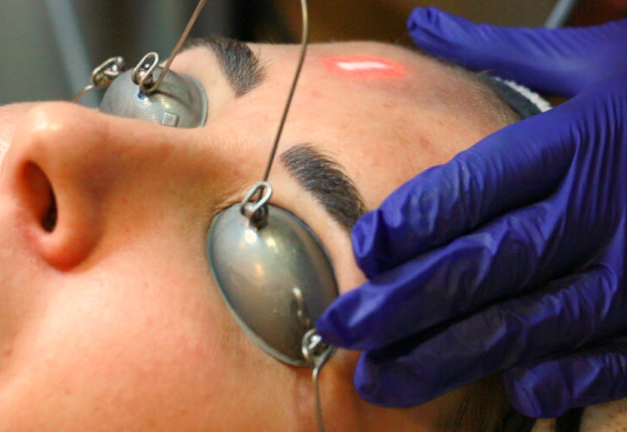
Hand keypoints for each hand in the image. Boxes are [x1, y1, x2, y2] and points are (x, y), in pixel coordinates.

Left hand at [317, 8, 626, 417]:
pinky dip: (566, 378)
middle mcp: (604, 206)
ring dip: (454, 354)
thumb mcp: (589, 61)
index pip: (482, 182)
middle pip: (491, 261)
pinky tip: (514, 391)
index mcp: (575, 140)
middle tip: (344, 328)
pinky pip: (612, 355)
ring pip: (532, 320)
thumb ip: (499, 50)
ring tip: (385, 379)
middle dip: (409, 300)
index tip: (365, 246)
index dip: (420, 215)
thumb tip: (424, 22)